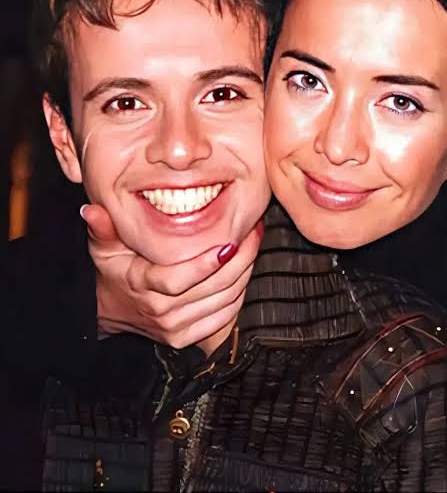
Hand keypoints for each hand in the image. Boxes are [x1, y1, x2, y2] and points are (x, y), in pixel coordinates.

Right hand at [80, 204, 263, 348]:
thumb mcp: (105, 249)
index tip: (229, 244)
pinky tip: (247, 269)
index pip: (177, 280)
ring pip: (224, 301)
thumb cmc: (115, 272)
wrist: (113, 310)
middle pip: (211, 289)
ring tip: (254, 243)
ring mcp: (176, 328)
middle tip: (254, 231)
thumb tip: (91, 210)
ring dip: (246, 272)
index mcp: (142, 285)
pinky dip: (241, 293)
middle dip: (240, 258)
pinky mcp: (188, 337)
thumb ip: (104, 229)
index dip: (206, 265)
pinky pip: (226, 316)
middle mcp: (161, 311)